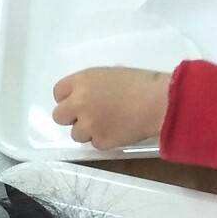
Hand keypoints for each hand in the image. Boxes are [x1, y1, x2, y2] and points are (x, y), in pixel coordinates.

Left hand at [51, 67, 169, 150]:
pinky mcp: (100, 142)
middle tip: (88, 116)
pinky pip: (95, 144)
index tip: (78, 101)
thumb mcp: (111, 74)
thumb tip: (92, 92)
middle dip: (72, 117)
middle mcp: (79, 103)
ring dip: (88, 131)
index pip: (58, 92)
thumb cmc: (141, 83)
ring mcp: (88, 125)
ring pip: (76, 134)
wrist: (158, 102)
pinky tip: (118, 131)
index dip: (68, 98)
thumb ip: (93, 84)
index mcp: (82, 81)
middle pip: (59, 116)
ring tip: (107, 125)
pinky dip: (104, 139)